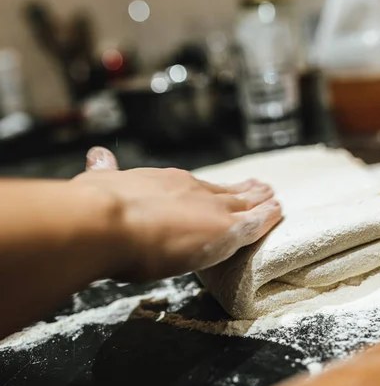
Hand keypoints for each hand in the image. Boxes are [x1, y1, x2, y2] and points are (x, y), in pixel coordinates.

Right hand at [72, 147, 281, 281]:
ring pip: (245, 205)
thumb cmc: (97, 206)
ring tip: (273, 199)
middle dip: (244, 192)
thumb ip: (104, 172)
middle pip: (227, 193)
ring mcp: (212, 209)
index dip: (213, 189)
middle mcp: (194, 191)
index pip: (198, 187)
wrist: (107, 221)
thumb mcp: (98, 181)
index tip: (222, 187)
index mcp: (166, 183)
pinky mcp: (224, 229)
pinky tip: (277, 213)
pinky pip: (254, 223)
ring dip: (261, 202)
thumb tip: (97, 156)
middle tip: (261, 188)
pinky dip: (267, 218)